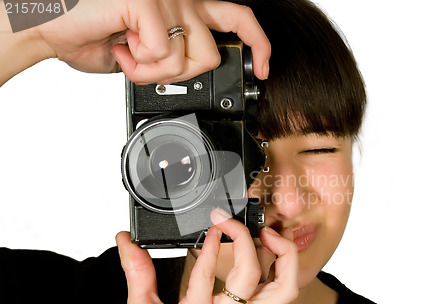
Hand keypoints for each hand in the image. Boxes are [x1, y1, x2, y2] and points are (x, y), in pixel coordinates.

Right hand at [34, 0, 269, 83]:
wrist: (51, 27)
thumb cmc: (93, 37)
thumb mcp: (146, 52)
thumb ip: (174, 56)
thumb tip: (191, 71)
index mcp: (183, 6)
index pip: (238, 19)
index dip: (258, 44)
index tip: (263, 68)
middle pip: (214, 52)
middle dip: (185, 74)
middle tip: (153, 68)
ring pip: (189, 59)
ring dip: (156, 72)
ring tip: (130, 56)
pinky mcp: (148, 2)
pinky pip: (164, 54)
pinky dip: (140, 66)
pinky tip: (120, 48)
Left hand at [113, 209, 297, 303]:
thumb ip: (141, 272)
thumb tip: (128, 242)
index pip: (275, 288)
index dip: (282, 257)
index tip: (268, 232)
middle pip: (283, 287)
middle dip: (285, 252)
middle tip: (268, 231)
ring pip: (252, 279)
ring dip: (246, 242)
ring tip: (232, 224)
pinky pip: (206, 279)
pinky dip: (208, 251)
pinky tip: (206, 235)